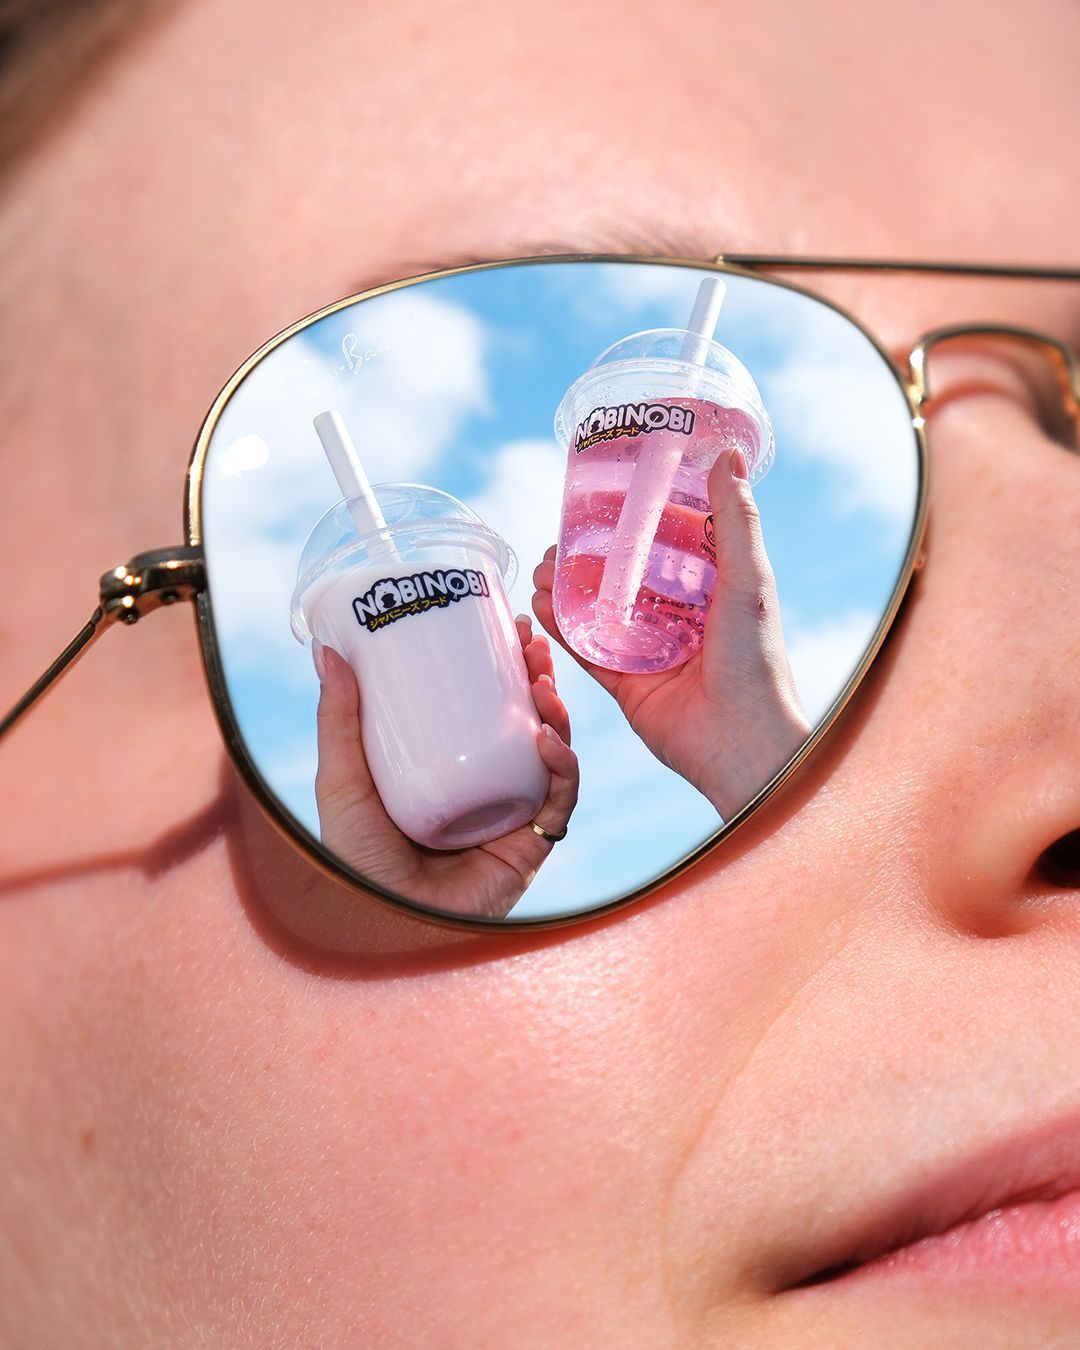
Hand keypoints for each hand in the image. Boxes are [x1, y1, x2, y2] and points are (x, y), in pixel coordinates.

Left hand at [311, 618, 577, 918]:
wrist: (379, 924)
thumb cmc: (353, 862)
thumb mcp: (342, 779)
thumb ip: (338, 718)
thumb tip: (327, 648)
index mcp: (449, 770)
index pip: (487, 710)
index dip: (503, 669)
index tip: (506, 629)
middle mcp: (486, 789)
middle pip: (527, 725)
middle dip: (538, 681)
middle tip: (532, 645)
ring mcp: (512, 816)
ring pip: (553, 756)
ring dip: (558, 714)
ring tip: (542, 684)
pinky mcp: (530, 847)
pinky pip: (559, 801)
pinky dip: (563, 768)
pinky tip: (547, 740)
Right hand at [532, 448, 809, 819]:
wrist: (742, 744)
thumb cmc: (757, 661)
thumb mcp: (749, 579)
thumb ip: (735, 519)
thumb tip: (728, 453)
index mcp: (713, 591)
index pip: (670, 543)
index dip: (639, 518)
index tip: (606, 493)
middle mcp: (679, 619)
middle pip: (625, 577)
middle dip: (589, 556)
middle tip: (559, 537)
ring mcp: (650, 652)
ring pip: (599, 612)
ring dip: (568, 589)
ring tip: (541, 567)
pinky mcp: (627, 686)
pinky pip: (588, 652)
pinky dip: (564, 630)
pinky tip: (543, 606)